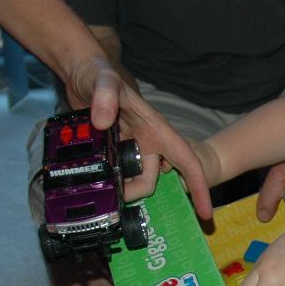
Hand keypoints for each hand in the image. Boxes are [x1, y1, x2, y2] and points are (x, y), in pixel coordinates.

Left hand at [63, 53, 213, 219]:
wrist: (78, 72)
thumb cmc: (98, 72)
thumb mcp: (104, 81)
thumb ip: (106, 97)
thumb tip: (103, 122)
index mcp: (155, 130)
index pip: (185, 160)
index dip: (197, 186)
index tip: (205, 213)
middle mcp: (145, 141)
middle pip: (150, 178)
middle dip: (135, 192)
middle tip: (112, 193)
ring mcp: (128, 147)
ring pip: (131, 178)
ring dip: (118, 187)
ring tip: (98, 186)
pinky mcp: (111, 150)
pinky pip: (114, 173)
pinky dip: (106, 181)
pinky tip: (92, 182)